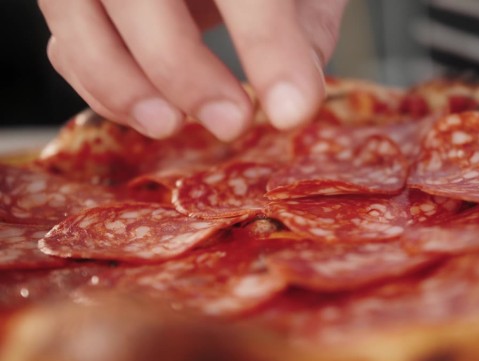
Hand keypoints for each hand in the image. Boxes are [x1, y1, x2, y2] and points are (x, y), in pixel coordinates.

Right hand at [39, 0, 347, 140]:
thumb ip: (307, 25)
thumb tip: (293, 101)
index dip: (267, 43)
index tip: (293, 111)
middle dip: (181, 67)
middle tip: (233, 123)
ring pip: (75, 9)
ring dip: (119, 82)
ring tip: (171, 125)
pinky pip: (65, 38)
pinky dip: (98, 82)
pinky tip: (150, 109)